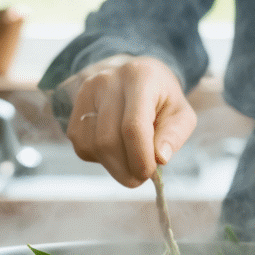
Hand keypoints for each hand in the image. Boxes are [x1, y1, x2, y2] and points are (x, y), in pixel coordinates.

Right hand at [65, 56, 197, 187]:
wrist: (133, 76)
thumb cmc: (161, 98)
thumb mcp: (180, 112)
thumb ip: (174, 135)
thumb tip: (160, 158)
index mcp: (139, 77)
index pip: (133, 126)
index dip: (140, 157)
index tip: (148, 174)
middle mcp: (108, 81)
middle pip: (109, 140)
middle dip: (125, 168)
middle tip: (139, 177)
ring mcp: (86, 94)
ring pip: (93, 146)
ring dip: (113, 166)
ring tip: (130, 163)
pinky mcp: (74, 110)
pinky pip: (82, 147)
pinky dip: (100, 158)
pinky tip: (115, 150)